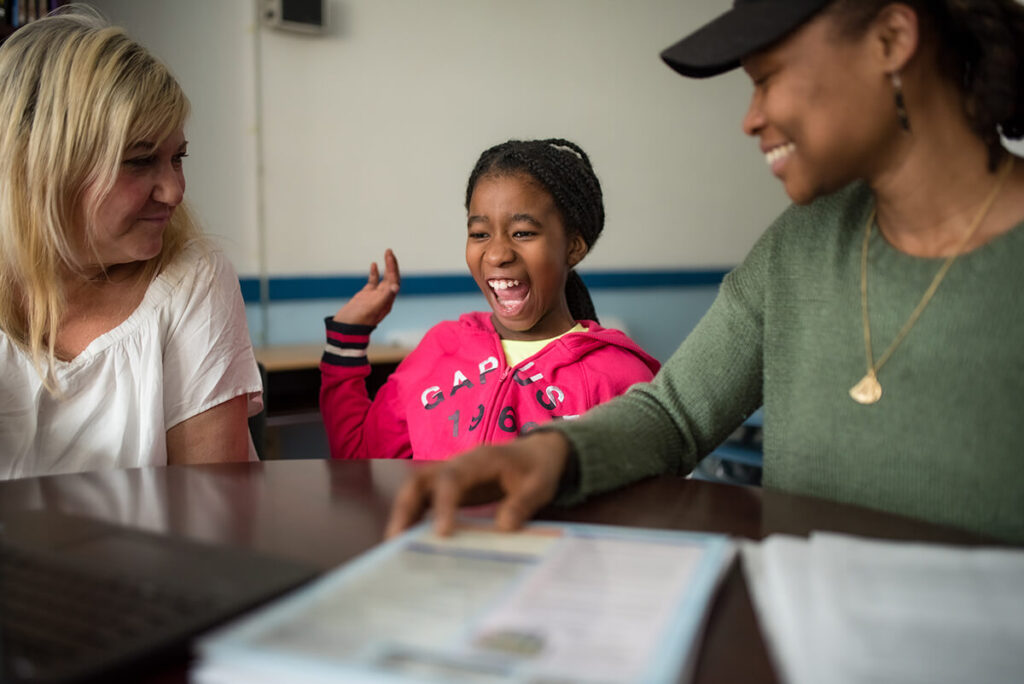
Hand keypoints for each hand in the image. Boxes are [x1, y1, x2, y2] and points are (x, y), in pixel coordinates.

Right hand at [332, 249, 400, 326]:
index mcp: (387, 301)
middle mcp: (383, 298)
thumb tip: (395, 287)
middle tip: (389, 251)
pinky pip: (373, 282)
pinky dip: (374, 273)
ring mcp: (374, 297)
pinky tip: (373, 264)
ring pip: (384, 279)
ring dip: (386, 266)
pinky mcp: (365, 296)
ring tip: (386, 254)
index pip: (394, 281)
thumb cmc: (358, 321)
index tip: (390, 257)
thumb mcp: (371, 309)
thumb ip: (383, 298)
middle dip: (391, 264)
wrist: (344, 330)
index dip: (393, 268)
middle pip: (391, 278)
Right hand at [385, 430, 571, 537]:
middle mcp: (458, 464)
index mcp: (480, 460)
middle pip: (421, 479)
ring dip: (404, 514)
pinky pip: (425, 499)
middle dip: (406, 507)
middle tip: (396, 540)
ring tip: (395, 545)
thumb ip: (523, 504)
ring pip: (417, 488)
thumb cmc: (538, 468)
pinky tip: (409, 541)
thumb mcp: (540, 486)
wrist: (536, 453)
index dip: (444, 504)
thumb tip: (503, 528)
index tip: (442, 533)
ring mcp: (451, 475)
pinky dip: (414, 517)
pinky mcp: (451, 488)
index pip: (452, 478)